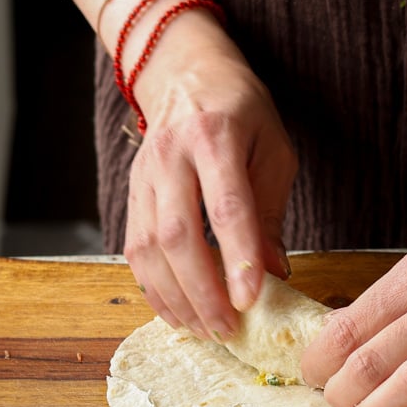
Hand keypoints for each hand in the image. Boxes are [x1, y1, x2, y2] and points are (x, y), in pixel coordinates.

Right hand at [124, 10, 296, 339]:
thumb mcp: (274, 151)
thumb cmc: (243, 114)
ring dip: (177, 298)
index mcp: (215, 138)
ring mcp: (145, 177)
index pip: (226, 207)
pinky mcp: (132, 196)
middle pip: (179, 235)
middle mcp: (172, 157)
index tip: (250, 301)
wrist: (187, 75)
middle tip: (227, 329)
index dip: (237, 258)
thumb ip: (270, 212)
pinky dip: (155, 289)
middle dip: (203, 291)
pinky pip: (135, 251)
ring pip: (150, 248)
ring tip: (205, 331)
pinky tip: (177, 314)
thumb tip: (271, 274)